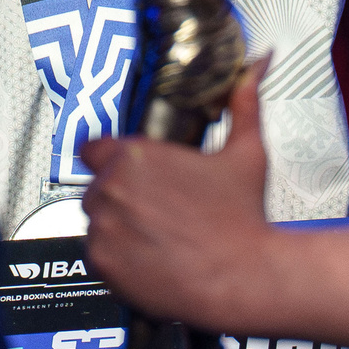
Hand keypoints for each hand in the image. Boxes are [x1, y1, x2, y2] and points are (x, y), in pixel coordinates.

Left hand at [78, 57, 275, 329]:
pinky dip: (117, 256)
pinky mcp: (101, 262)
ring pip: (97, 220)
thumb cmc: (242, 220)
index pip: (94, 147)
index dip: (111, 159)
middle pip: (99, 186)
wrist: (243, 278)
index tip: (129, 173)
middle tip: (159, 210)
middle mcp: (112, 188)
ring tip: (159, 235)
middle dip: (122, 195)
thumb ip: (242, 104)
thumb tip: (254, 70)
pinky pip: (97, 253)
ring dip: (119, 225)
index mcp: (136, 155)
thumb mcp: (245, 153)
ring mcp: (103, 227)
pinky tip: (151, 256)